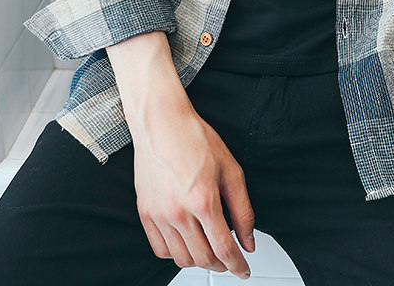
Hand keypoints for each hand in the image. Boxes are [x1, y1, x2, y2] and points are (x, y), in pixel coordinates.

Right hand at [131, 97, 255, 278]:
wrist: (162, 124)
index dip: (237, 265)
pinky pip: (160, 249)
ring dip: (200, 261)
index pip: (224, 248)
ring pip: (181, 258)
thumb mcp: (231, 170)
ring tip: (211, 252)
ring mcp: (159, 215)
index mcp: (203, 201)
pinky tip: (187, 243)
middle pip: (203, 259)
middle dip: (222, 265)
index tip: (244, 270)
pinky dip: (176, 254)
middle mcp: (179, 213)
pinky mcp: (145, 213)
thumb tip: (248, 239)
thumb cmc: (196, 139)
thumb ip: (242, 209)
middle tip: (232, 261)